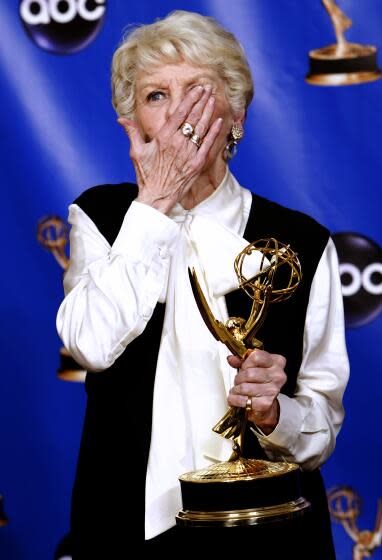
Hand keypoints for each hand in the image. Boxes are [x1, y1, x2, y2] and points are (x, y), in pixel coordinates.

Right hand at [118, 86, 222, 213]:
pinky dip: (214, 132)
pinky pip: (208, 144)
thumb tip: (121, 119)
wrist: (157, 197)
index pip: (180, 113)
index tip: (197, 89)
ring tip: (213, 99)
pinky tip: (219, 121)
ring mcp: (189, 153)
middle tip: (209, 87)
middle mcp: (178, 143)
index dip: (190, 99)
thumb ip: (132, 132)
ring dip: (208, 112)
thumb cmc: (146, 175)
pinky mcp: (197, 164)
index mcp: (163, 137)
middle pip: (193, 117)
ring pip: (201, 128)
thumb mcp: (136, 152)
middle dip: (202, 100)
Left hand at [227, 350, 286, 434]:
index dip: (245, 362)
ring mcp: (273, 390)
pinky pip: (244, 400)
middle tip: (238, 381)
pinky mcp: (266, 403)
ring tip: (237, 390)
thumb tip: (231, 359)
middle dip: (239, 378)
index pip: (256, 357)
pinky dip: (235, 399)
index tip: (244, 367)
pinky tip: (236, 398)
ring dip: (236, 389)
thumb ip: (241, 361)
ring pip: (245, 387)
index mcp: (277, 361)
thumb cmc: (259, 381)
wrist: (265, 402)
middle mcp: (278, 375)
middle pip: (249, 373)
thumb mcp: (252, 366)